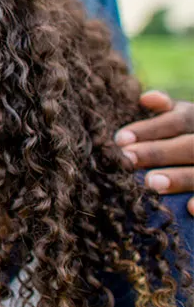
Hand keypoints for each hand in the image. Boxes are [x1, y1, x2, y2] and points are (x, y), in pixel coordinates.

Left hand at [115, 91, 193, 215]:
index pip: (180, 119)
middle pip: (191, 146)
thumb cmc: (189, 135)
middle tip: (127, 160)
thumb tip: (146, 98)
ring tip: (151, 184)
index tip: (120, 139)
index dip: (151, 128)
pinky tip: (190, 208)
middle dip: (158, 152)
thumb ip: (167, 109)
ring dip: (180, 178)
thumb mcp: (185, 117)